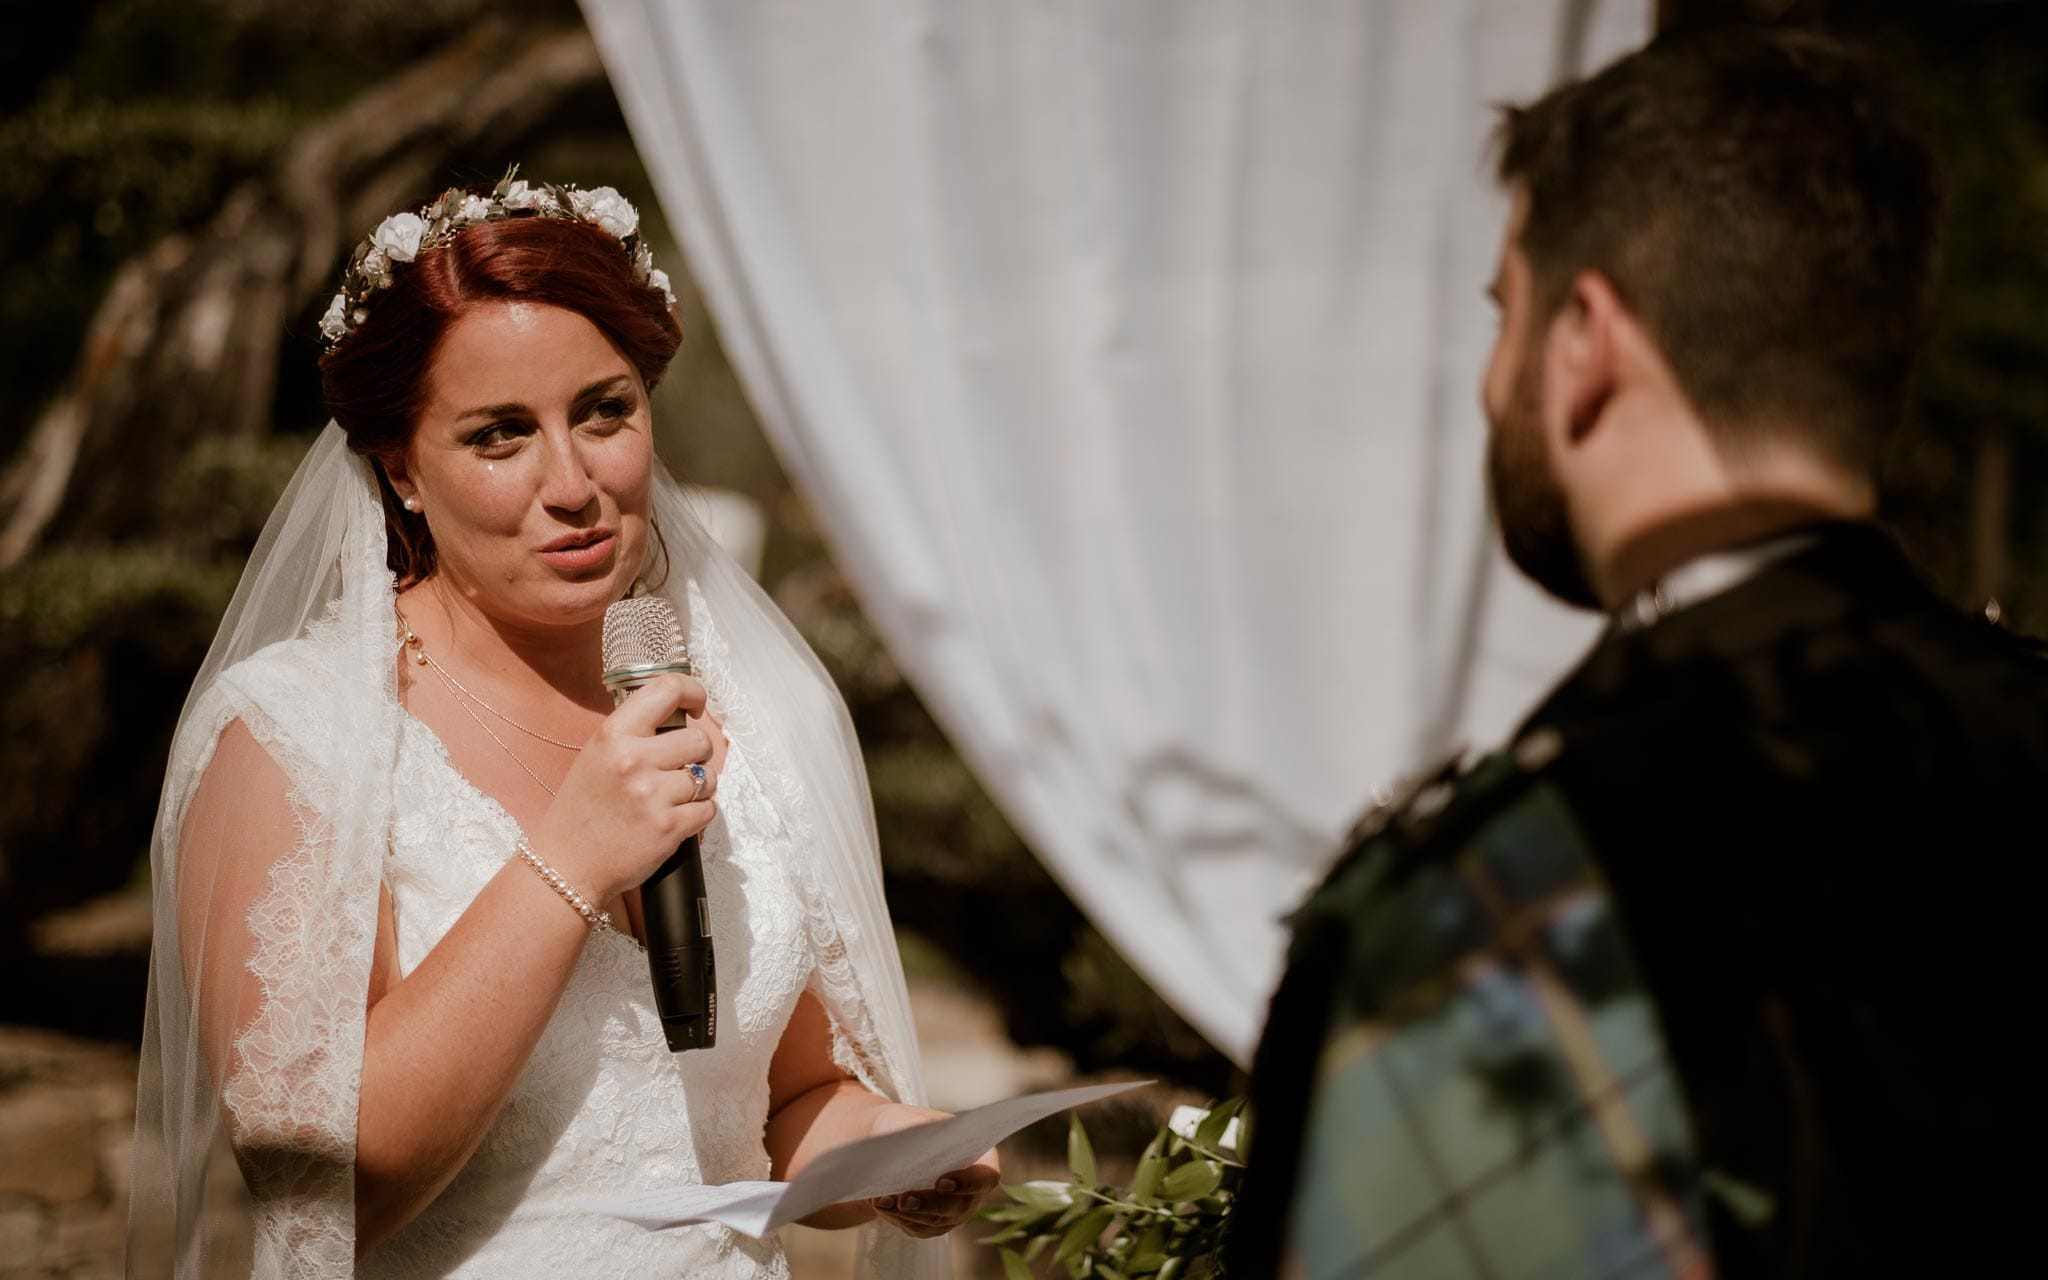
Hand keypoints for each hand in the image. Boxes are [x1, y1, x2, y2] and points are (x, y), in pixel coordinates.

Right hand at [530, 674, 726, 897]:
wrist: (566, 865)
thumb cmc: (581, 811)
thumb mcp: (595, 756)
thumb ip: (633, 733)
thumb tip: (678, 715)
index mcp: (613, 734)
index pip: (667, 689)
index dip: (693, 692)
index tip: (696, 705)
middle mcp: (633, 759)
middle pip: (699, 739)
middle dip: (696, 754)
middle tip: (678, 768)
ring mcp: (652, 794)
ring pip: (707, 776)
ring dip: (699, 787)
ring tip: (673, 797)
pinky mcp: (669, 826)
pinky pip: (708, 808)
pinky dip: (698, 814)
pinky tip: (675, 818)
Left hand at [864, 1105, 1000, 1238]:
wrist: (889, 1145)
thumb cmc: (906, 1126)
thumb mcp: (911, 1122)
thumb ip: (916, 1133)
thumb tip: (910, 1149)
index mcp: (980, 1157)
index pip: (986, 1176)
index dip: (968, 1183)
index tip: (941, 1182)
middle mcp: (973, 1190)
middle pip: (959, 1206)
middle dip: (929, 1205)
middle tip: (904, 1200)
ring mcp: (955, 1210)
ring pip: (936, 1222)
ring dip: (907, 1214)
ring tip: (881, 1200)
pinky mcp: (934, 1224)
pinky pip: (919, 1228)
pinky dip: (898, 1219)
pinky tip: (880, 1204)